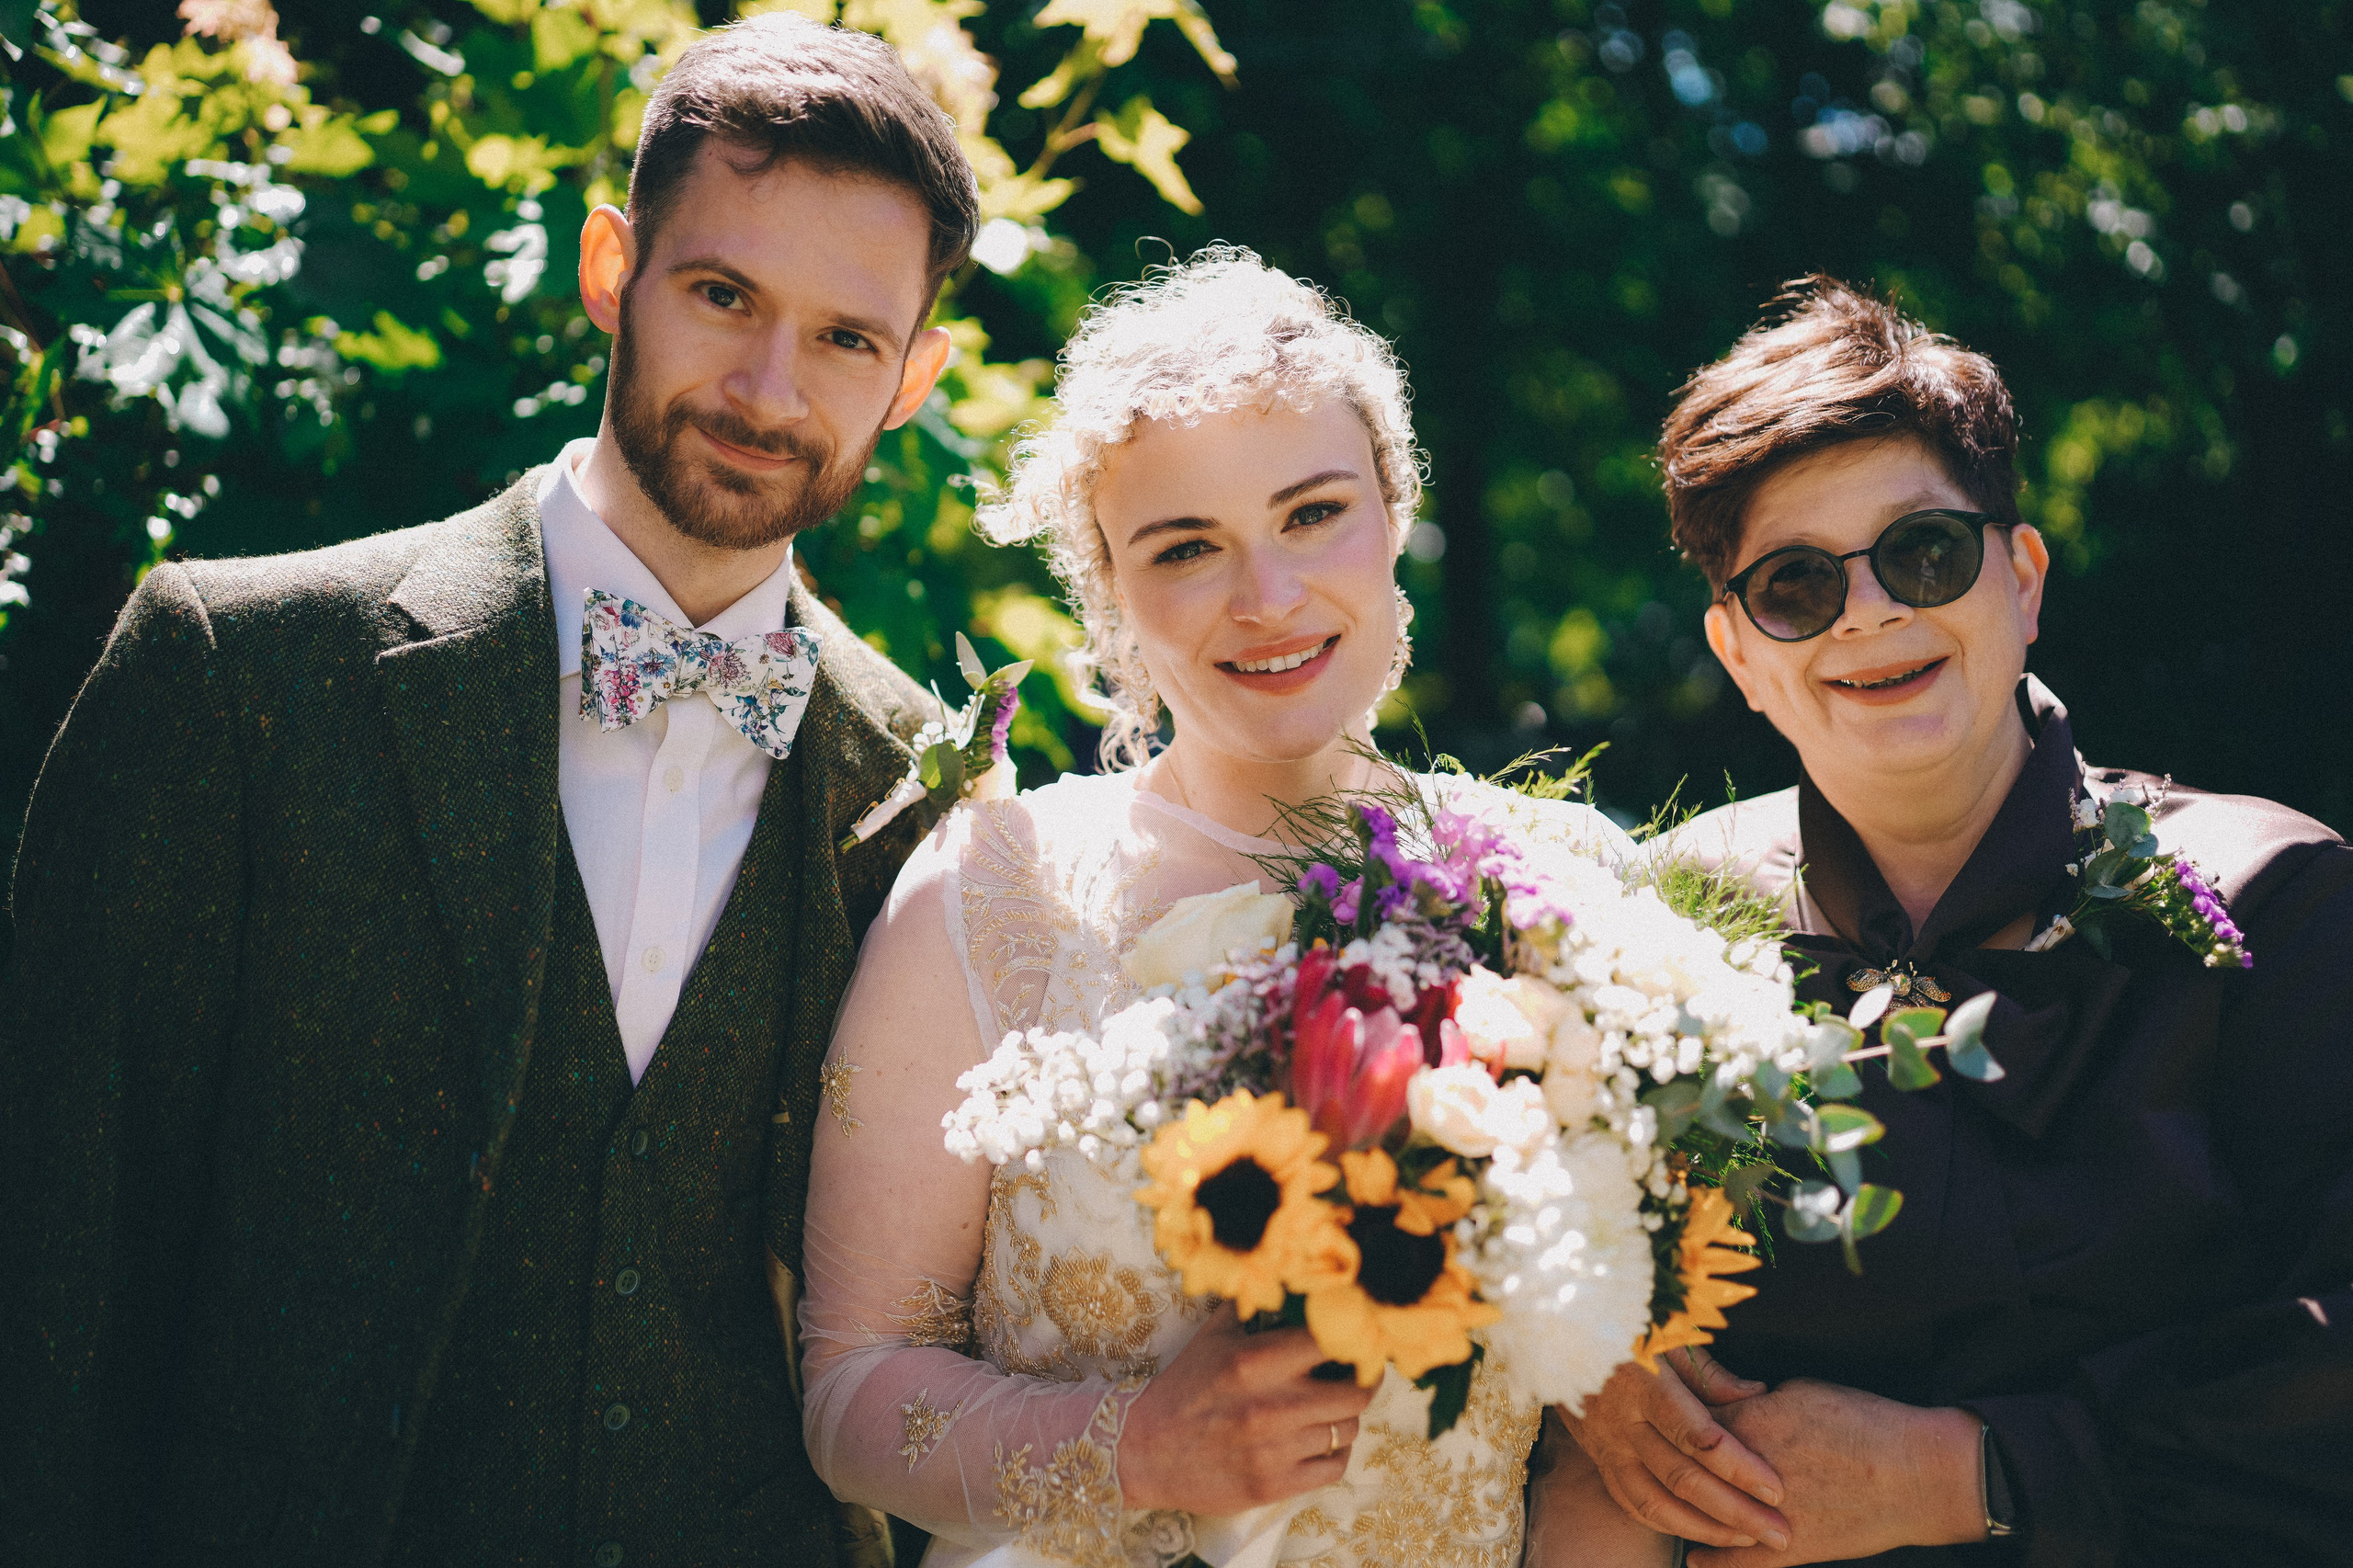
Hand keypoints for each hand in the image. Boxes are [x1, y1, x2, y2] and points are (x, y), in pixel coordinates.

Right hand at [1118, 1303, 1377, 1513]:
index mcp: (1257, 1360)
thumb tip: (1281, 1275)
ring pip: (1347, 1431)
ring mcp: (1276, 1449)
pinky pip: (1334, 1468)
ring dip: (1345, 1419)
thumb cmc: (1182, 1390)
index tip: (1359, 1341)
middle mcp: (1273, 1404)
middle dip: (1364, 1383)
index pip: (1334, 1342)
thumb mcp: (1211, 1337)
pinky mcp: (1274, 1485)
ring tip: (1331, 1412)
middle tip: (1360, 1378)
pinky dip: (1334, 1455)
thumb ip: (1249, 1306)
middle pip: (1357, 1393)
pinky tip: (1319, 1444)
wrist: (1144, 1451)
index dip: (1355, 1341)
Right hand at [1557, 1346, 1789, 1550]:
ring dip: (1706, 1529)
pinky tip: (1702, 1532)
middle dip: (1735, 1511)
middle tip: (1778, 1531)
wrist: (1555, 1331)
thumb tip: (1757, 1395)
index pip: (1696, 1437)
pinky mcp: (1597, 1457)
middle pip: (1682, 1478)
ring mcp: (1605, 1444)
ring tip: (1748, 1541)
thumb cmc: (1623, 1325)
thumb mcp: (1666, 1333)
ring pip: (1655, 1503)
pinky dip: (1668, 1524)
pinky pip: (1631, 1502)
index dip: (1738, 1467)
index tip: (1775, 1487)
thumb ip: (1709, 1371)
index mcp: (1643, 1384)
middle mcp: (1621, 1421)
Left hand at [1686, 1379, 1985, 1565]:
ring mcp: (1768, 1515)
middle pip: (1687, 1469)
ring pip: (1707, 1518)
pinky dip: (1714, 1563)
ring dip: (1684, 1514)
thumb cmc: (1863, 1422)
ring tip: (1665, 1508)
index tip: (1659, 1420)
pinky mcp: (1792, 1549)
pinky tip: (1695, 1561)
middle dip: (1667, 1463)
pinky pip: (1741, 1563)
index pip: (1684, 1420)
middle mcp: (1747, 1473)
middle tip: (1651, 1458)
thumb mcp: (1800, 1391)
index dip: (1670, 1420)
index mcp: (1747, 1424)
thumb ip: (1754, 1400)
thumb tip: (1726, 1402)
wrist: (1917, 1473)